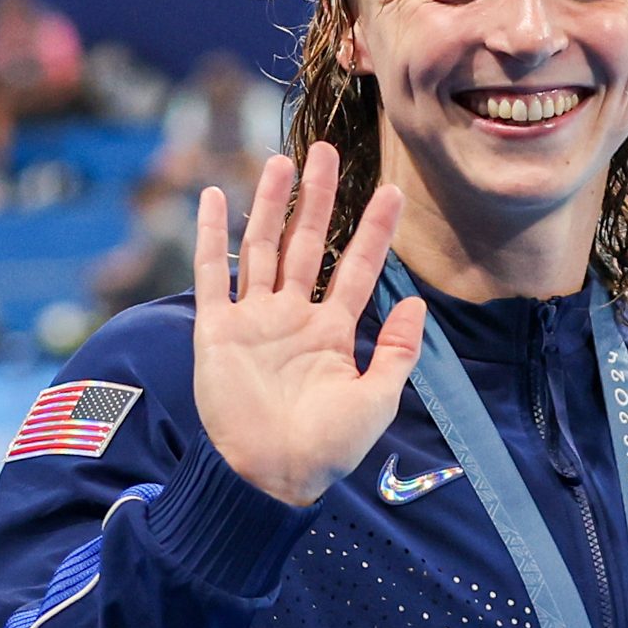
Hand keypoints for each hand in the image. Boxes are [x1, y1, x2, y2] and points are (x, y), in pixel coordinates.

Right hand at [191, 141, 426, 507]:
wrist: (269, 476)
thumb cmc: (326, 448)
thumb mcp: (377, 399)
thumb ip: (397, 350)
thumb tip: (419, 302)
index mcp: (331, 333)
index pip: (357, 269)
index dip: (373, 231)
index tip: (391, 191)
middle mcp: (291, 318)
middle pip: (306, 244)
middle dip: (317, 198)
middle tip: (325, 151)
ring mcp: (253, 321)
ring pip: (262, 248)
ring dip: (271, 204)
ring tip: (282, 160)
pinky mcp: (216, 331)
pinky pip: (210, 275)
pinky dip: (209, 236)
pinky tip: (211, 197)